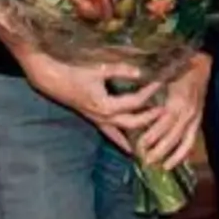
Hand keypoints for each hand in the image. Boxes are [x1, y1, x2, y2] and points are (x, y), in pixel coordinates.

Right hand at [16, 53, 163, 154]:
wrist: (51, 79)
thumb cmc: (74, 71)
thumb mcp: (99, 69)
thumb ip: (121, 70)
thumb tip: (141, 71)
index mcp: (105, 105)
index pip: (135, 102)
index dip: (149, 93)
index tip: (160, 83)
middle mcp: (103, 117)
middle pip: (133, 123)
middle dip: (150, 118)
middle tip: (166, 112)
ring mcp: (98, 120)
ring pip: (122, 134)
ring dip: (137, 135)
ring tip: (154, 140)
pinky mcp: (93, 119)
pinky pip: (110, 134)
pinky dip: (121, 141)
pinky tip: (130, 149)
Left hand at [136, 52, 210, 169]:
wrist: (201, 65)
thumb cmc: (177, 68)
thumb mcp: (162, 77)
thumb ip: (150, 92)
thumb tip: (132, 105)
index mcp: (177, 101)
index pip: (163, 124)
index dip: (151, 136)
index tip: (138, 146)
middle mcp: (187, 112)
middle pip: (172, 136)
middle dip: (158, 150)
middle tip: (144, 159)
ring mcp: (195, 117)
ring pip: (182, 142)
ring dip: (170, 156)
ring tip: (158, 165)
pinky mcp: (199, 120)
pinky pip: (191, 141)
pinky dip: (182, 154)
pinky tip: (171, 163)